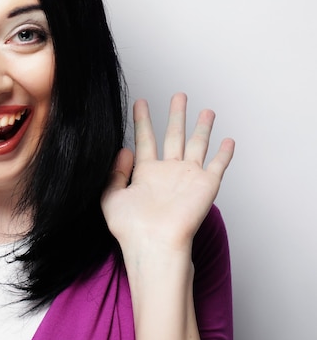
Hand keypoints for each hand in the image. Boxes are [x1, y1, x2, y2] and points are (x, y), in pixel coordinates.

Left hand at [101, 93, 233, 254]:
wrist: (154, 244)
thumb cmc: (131, 227)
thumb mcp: (111, 196)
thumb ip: (114, 172)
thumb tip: (124, 149)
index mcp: (146, 172)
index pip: (145, 138)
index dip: (142, 119)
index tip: (140, 101)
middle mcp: (169, 172)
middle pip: (173, 135)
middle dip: (176, 114)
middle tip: (179, 95)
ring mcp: (188, 177)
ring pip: (197, 144)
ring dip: (202, 127)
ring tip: (206, 109)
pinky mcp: (206, 185)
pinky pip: (218, 165)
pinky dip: (224, 153)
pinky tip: (229, 140)